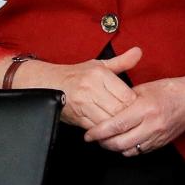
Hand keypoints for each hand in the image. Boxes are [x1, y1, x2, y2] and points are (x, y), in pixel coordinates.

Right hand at [26, 48, 142, 128]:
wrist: (46, 83)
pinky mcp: (76, 117)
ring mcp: (83, 103)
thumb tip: (139, 52)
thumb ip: (121, 61)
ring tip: (124, 127)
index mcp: (100, 74)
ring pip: (109, 121)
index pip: (127, 95)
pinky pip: (96, 128)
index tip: (138, 107)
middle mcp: (91, 88)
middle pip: (119, 110)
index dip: (135, 104)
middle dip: (128, 117)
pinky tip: (109, 130)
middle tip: (134, 120)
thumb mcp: (99, 65)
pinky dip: (105, 132)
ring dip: (117, 126)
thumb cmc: (76, 75)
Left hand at [83, 73, 184, 154]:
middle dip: (103, 143)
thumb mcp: (144, 89)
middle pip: (119, 143)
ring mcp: (157, 136)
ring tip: (107, 140)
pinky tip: (123, 141)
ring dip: (114, 147)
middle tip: (94, 138)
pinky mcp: (161, 143)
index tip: (87, 135)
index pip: (115, 125)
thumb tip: (107, 108)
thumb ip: (124, 100)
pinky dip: (128, 149)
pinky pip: (139, 151)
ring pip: (128, 150)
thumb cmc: (168, 90)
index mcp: (145, 108)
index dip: (98, 132)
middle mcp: (151, 125)